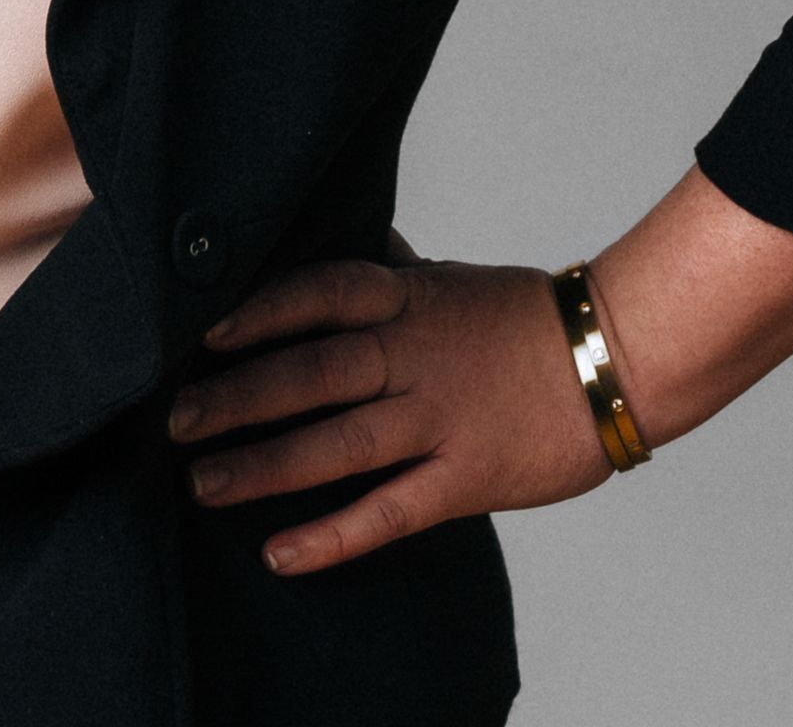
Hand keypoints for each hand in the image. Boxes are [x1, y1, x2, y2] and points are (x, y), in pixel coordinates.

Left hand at [164, 228, 617, 575]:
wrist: (618, 356)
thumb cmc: (524, 316)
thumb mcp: (448, 280)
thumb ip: (388, 273)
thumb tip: (338, 240)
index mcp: (408, 299)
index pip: (319, 292)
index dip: (259, 309)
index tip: (202, 330)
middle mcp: (415, 355)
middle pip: (312, 372)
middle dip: (238, 397)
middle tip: (174, 420)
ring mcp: (440, 419)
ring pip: (338, 444)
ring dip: (264, 467)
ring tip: (203, 484)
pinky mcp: (467, 479)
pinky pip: (389, 512)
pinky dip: (332, 535)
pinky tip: (279, 553)